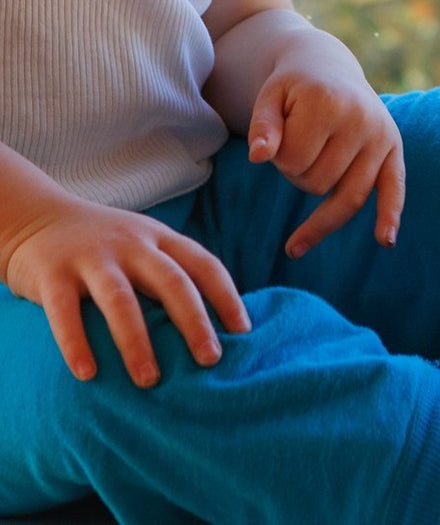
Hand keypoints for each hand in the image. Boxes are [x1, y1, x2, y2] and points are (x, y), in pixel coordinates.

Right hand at [3, 198, 250, 387]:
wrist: (37, 218)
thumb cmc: (103, 244)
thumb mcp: (143, 246)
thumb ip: (169, 273)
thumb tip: (208, 323)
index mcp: (160, 239)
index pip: (204, 264)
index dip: (226, 296)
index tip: (243, 330)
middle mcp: (132, 244)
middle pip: (172, 282)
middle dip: (194, 321)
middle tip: (210, 359)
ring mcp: (92, 257)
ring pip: (121, 300)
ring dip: (137, 341)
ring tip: (150, 380)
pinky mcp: (52, 274)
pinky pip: (65, 312)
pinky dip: (76, 343)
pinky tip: (87, 374)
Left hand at [247, 53, 404, 259]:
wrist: (329, 68)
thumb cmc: (294, 88)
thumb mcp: (270, 97)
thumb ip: (262, 126)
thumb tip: (259, 157)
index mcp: (329, 102)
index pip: (292, 161)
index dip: (277, 157)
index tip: (279, 133)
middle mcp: (362, 119)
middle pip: (318, 183)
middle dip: (298, 172)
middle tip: (298, 140)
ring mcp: (382, 135)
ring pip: (346, 196)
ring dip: (321, 187)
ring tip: (315, 158)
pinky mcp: (394, 148)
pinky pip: (394, 189)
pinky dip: (389, 215)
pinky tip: (385, 241)